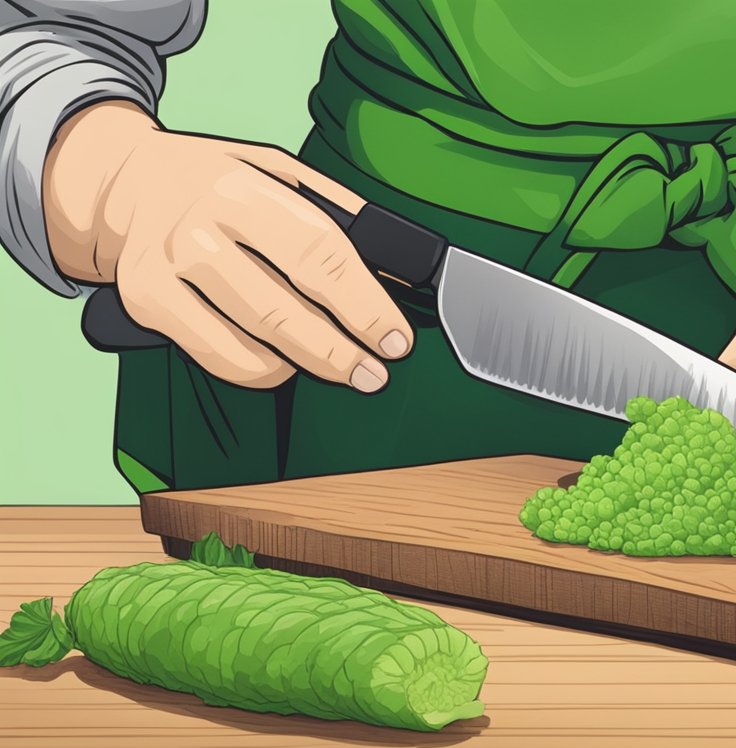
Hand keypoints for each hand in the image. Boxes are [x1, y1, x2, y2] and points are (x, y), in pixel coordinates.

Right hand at [44, 101, 412, 390]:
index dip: (364, 305)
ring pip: (252, 341)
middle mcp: (198, 226)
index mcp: (243, 187)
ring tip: (339, 367)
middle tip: (374, 374)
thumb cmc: (217, 180)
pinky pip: (218, 356)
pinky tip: (283, 363)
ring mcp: (165, 267)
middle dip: (340, 352)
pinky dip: (260, 369)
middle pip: (283, 309)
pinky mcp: (144, 301)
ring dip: (307, 365)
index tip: (395, 338)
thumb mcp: (279, 170)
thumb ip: (334, 215)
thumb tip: (394, 271)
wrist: (126, 178)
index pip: (319, 255)